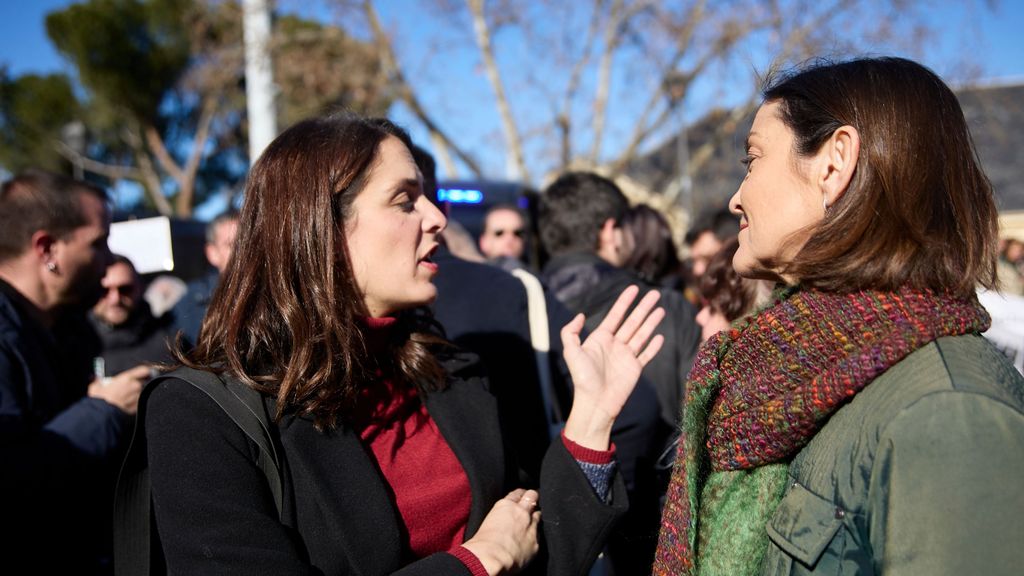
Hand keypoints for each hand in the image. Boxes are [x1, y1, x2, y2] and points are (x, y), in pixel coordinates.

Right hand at [88, 364, 151, 413]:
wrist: (101, 415)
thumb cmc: (99, 400)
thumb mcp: (95, 386)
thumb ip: (99, 381)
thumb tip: (98, 380)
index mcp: (126, 378)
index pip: (143, 370)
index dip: (146, 370)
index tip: (145, 372)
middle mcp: (134, 386)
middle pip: (142, 383)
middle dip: (136, 385)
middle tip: (125, 389)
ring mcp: (137, 397)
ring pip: (141, 394)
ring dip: (135, 395)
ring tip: (123, 399)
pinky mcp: (136, 408)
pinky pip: (138, 404)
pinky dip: (133, 404)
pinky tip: (124, 405)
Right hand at [461, 488, 540, 574]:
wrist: (492, 557)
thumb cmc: (483, 542)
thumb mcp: (488, 521)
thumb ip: (499, 517)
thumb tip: (502, 522)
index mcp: (506, 505)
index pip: (517, 494)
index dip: (520, 495)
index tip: (521, 496)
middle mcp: (521, 513)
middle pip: (532, 497)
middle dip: (532, 499)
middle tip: (530, 503)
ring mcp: (531, 527)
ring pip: (538, 515)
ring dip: (535, 517)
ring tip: (531, 522)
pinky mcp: (536, 542)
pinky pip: (539, 535)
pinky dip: (535, 536)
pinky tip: (531, 539)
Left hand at [561, 285, 664, 449]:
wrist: (596, 403)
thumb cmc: (582, 379)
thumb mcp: (571, 352)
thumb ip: (571, 332)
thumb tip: (581, 315)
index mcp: (601, 339)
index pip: (615, 315)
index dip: (625, 301)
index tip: (634, 288)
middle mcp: (615, 345)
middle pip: (632, 322)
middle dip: (643, 307)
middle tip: (656, 293)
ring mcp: (626, 356)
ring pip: (642, 334)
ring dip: (652, 322)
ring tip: (661, 309)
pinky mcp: (635, 368)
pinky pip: (646, 354)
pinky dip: (654, 346)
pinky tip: (660, 336)